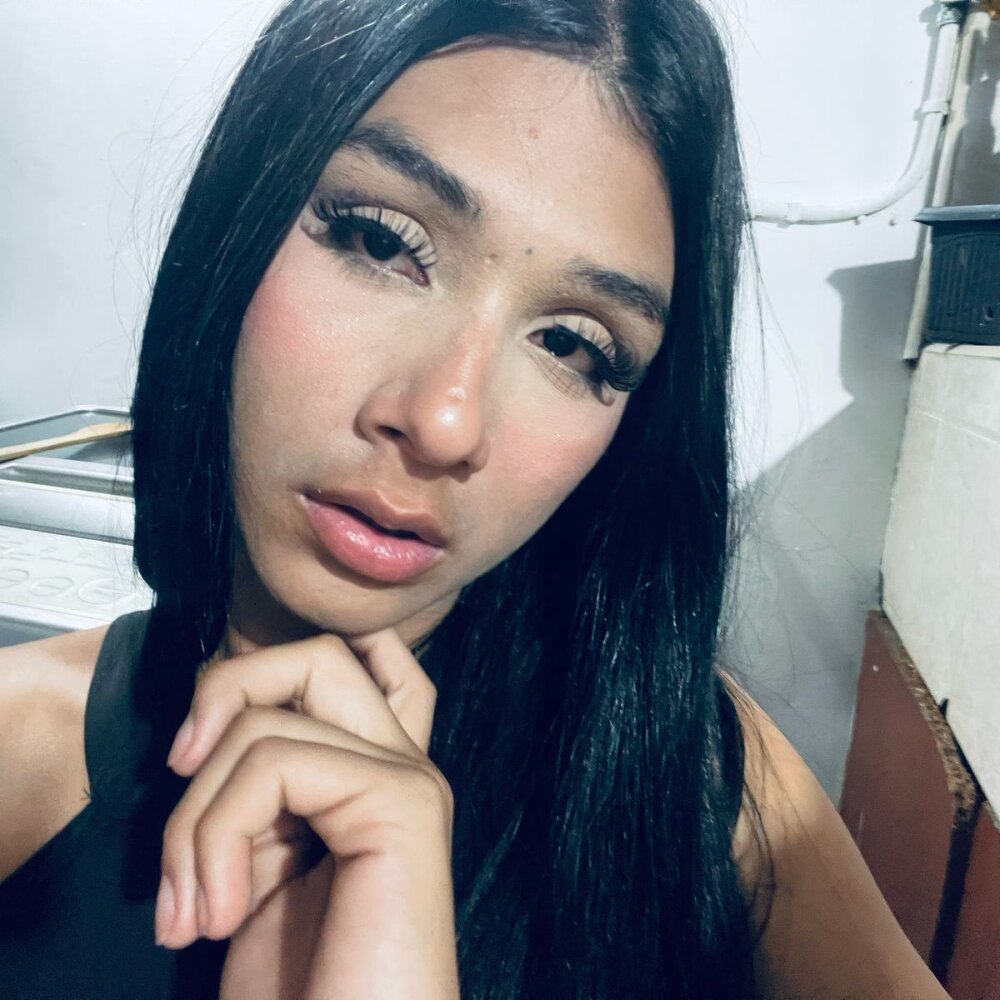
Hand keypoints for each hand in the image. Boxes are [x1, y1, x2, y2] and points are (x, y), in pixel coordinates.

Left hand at [154, 630, 459, 999]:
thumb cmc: (301, 987)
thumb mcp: (256, 867)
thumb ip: (255, 793)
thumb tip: (207, 730)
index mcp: (376, 776)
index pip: (357, 661)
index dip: (268, 669)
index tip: (203, 749)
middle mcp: (403, 762)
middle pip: (317, 653)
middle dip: (224, 691)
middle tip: (179, 770)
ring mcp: (408, 778)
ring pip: (272, 713)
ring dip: (192, 814)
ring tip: (186, 908)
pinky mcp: (401, 802)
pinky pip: (274, 764)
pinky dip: (213, 836)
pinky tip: (217, 917)